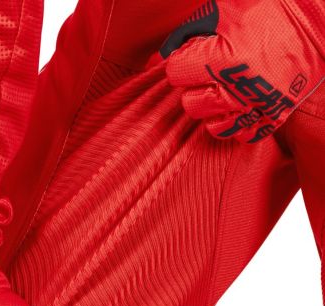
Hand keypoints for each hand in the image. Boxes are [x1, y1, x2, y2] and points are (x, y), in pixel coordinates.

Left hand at [164, 0, 324, 142]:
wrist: (318, 19)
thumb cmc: (267, 9)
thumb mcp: (221, 11)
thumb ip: (184, 35)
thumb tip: (154, 61)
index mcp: (223, 58)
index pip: (175, 74)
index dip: (182, 63)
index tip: (193, 57)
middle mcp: (240, 88)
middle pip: (191, 104)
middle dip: (195, 87)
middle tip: (210, 73)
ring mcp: (258, 106)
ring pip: (213, 126)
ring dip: (212, 109)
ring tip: (223, 91)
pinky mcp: (275, 117)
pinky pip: (242, 136)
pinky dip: (236, 123)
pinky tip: (238, 107)